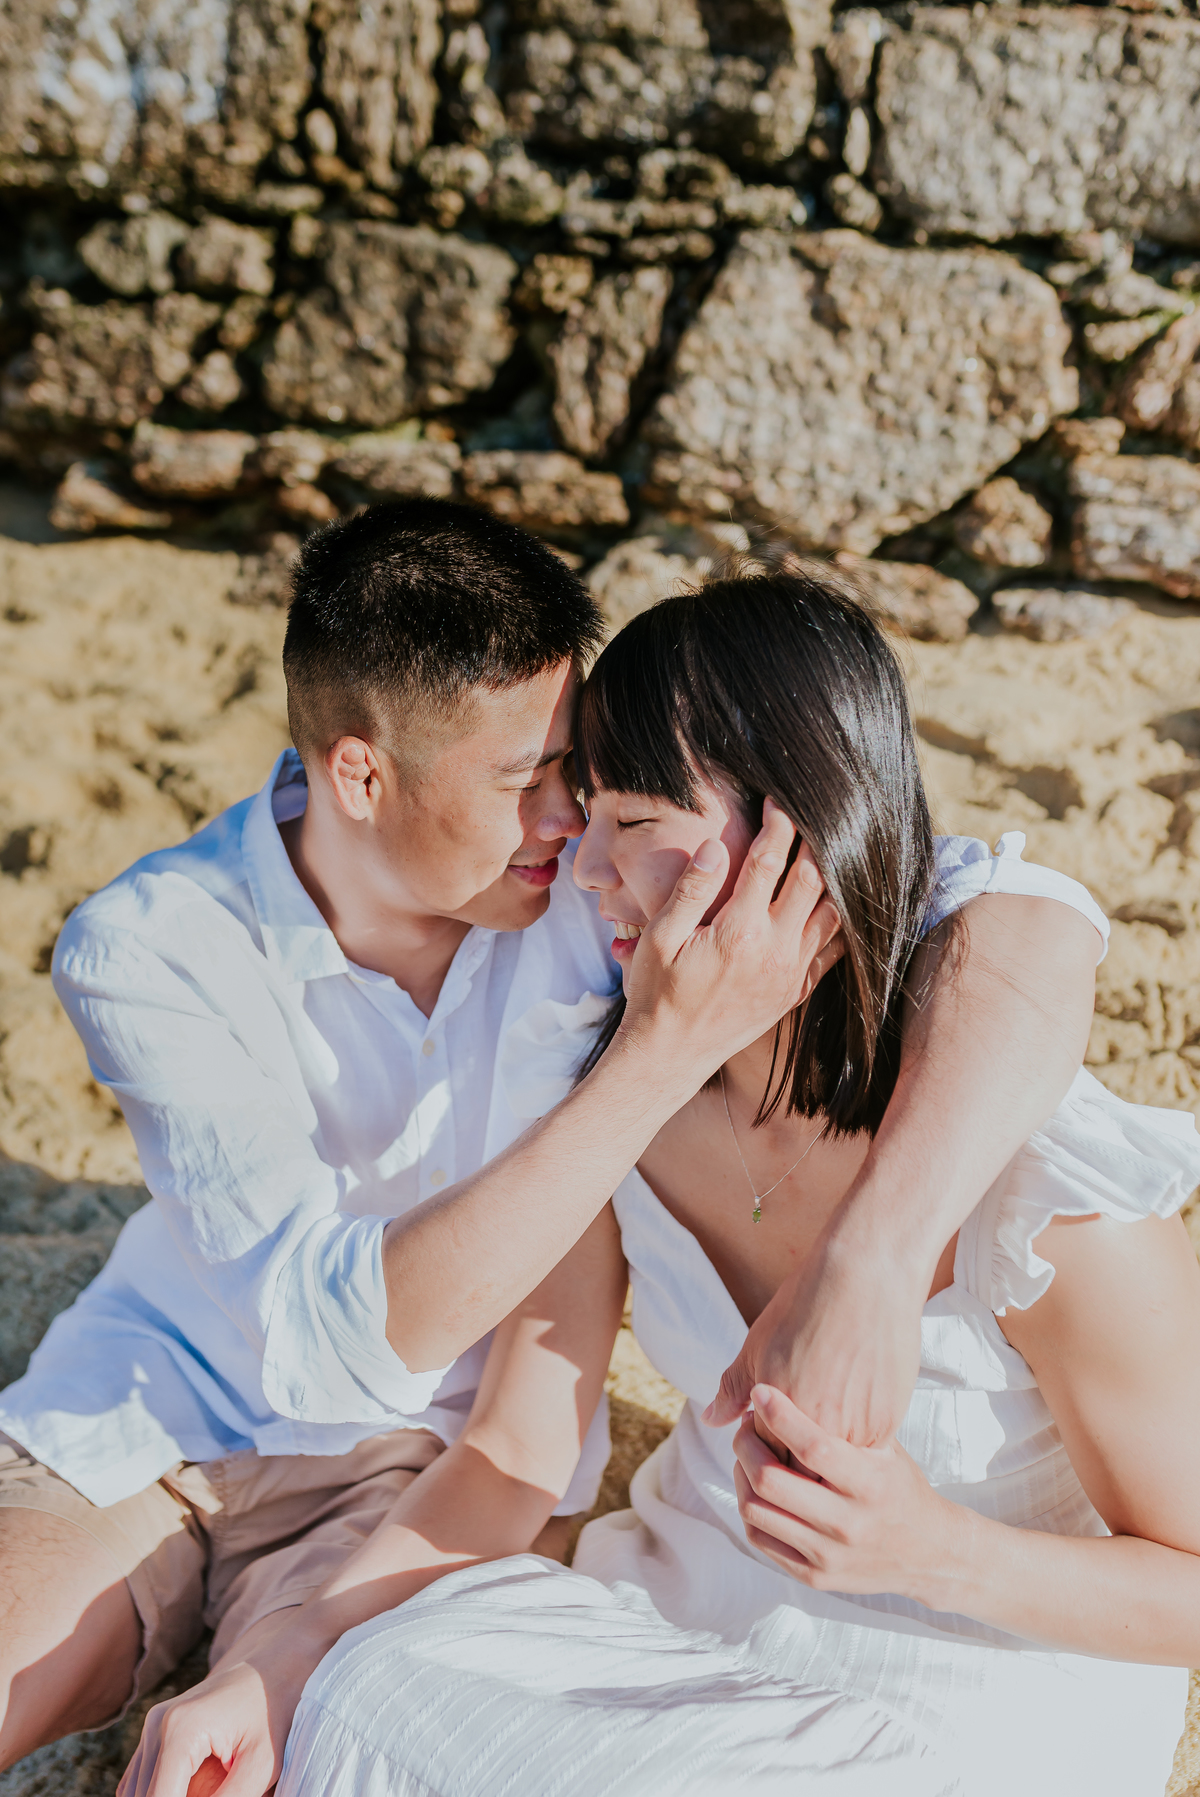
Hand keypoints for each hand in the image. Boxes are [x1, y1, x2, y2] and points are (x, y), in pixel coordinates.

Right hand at [118, 1613, 326, 1796]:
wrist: (272, 1667)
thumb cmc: (274, 1711)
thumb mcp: (262, 1764)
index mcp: (182, 1730)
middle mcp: (157, 1726)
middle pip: (145, 1796)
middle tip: (219, 1791)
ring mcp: (152, 1727)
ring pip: (138, 1792)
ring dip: (166, 1795)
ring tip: (214, 1785)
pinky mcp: (155, 1734)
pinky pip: (141, 1782)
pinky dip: (162, 1792)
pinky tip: (194, 1789)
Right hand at [622, 799, 843, 1076]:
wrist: (670, 1055)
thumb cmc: (656, 994)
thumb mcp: (659, 939)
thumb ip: (691, 890)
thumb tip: (718, 845)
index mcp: (739, 931)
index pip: (770, 862)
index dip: (778, 826)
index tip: (777, 802)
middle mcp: (775, 951)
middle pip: (812, 881)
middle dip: (814, 842)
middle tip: (813, 816)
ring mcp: (790, 974)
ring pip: (832, 914)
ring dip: (835, 879)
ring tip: (832, 851)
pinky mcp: (795, 992)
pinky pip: (832, 951)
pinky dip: (841, 923)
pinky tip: (838, 903)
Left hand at [705, 1224, 926, 1445]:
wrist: (865, 1277)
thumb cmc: (806, 1304)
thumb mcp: (757, 1344)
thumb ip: (732, 1389)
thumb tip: (711, 1419)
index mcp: (774, 1411)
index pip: (765, 1456)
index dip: (766, 1445)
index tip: (771, 1427)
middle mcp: (813, 1427)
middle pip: (800, 1471)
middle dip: (795, 1457)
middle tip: (802, 1425)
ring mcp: (852, 1429)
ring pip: (835, 1466)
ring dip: (828, 1454)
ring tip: (828, 1414)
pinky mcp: (885, 1424)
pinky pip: (866, 1450)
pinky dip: (856, 1438)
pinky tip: (852, 1408)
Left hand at [732, 1385, 958, 1605]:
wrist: (930, 1554)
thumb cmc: (901, 1489)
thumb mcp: (887, 1452)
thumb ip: (847, 1427)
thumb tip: (795, 1387)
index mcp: (870, 1485)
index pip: (814, 1447)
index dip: (780, 1415)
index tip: (761, 1392)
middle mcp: (848, 1523)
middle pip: (770, 1480)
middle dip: (745, 1444)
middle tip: (746, 1425)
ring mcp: (828, 1554)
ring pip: (755, 1510)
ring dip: (741, 1473)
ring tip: (748, 1454)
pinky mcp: (814, 1575)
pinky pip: (760, 1538)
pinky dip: (750, 1505)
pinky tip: (757, 1486)